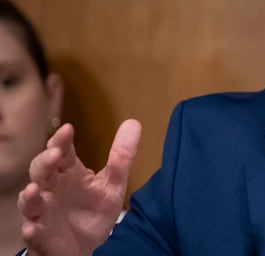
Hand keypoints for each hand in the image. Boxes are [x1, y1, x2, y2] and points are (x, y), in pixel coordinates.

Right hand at [18, 119, 141, 255]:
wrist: (87, 246)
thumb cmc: (93, 211)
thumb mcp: (113, 184)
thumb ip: (122, 157)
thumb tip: (134, 123)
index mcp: (68, 173)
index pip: (62, 152)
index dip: (62, 140)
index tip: (68, 129)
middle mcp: (51, 189)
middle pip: (41, 171)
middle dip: (45, 161)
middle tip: (55, 153)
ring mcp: (43, 212)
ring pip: (29, 201)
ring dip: (29, 195)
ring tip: (34, 189)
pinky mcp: (40, 235)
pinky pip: (32, 232)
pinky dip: (31, 230)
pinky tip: (33, 227)